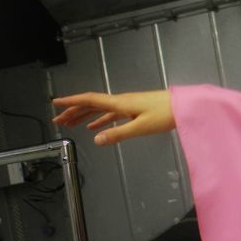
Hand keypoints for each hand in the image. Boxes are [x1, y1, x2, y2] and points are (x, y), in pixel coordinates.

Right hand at [50, 89, 175, 145]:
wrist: (185, 107)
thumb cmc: (165, 115)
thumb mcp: (140, 127)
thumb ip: (118, 134)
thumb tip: (95, 140)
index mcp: (119, 103)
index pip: (89, 100)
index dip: (71, 102)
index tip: (54, 103)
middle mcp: (121, 101)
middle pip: (91, 105)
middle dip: (73, 111)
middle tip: (57, 120)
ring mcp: (128, 105)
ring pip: (100, 110)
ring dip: (84, 116)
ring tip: (70, 123)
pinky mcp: (135, 110)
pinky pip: (112, 115)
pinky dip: (101, 120)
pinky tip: (95, 128)